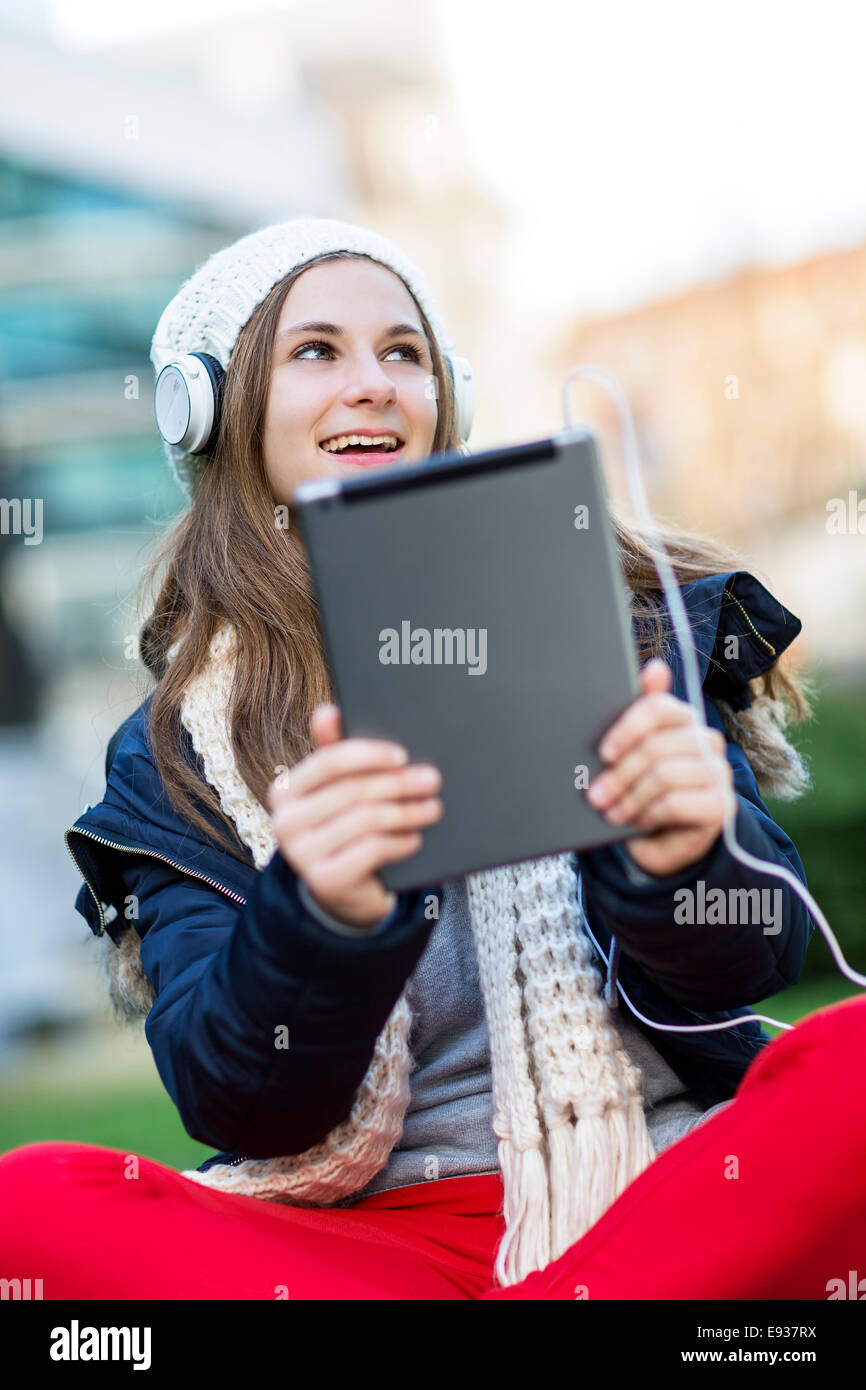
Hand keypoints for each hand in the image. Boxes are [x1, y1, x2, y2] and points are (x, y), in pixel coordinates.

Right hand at [265, 705, 442, 928]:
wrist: (343, 891)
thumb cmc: (343, 827)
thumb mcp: (337, 791)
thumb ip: (334, 751)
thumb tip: (327, 711)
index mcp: (284, 790)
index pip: (329, 761)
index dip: (369, 755)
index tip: (402, 755)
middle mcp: (284, 822)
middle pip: (353, 791)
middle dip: (398, 783)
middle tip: (432, 780)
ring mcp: (302, 855)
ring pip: (366, 820)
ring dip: (407, 812)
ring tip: (432, 808)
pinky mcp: (325, 881)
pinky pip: (372, 850)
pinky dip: (400, 842)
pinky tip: (415, 838)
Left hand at [586, 659, 735, 877]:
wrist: (665, 837)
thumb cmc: (644, 787)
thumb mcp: (633, 751)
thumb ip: (639, 712)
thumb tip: (655, 668)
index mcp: (683, 719)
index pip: (659, 708)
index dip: (628, 728)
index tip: (604, 752)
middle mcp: (706, 740)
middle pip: (656, 746)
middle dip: (620, 774)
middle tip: (596, 795)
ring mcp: (718, 772)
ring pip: (664, 775)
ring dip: (631, 798)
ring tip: (614, 811)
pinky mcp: (722, 805)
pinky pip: (676, 803)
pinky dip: (650, 814)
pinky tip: (639, 821)